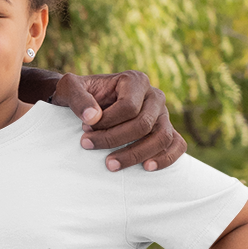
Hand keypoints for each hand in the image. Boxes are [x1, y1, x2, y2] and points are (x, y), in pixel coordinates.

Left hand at [53, 70, 186, 171]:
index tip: (85, 128)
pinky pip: (177, 145)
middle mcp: (154, 95)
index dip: (106, 122)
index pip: (129, 107)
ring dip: (136, 155)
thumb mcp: (70, 88)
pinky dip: (166, 158)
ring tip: (111, 165)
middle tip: (88, 146)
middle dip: (114, 139)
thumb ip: (78, 98)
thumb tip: (92, 117)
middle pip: (144, 124)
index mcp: (135, 80)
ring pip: (161, 137)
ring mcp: (163, 114)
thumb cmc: (80, 95)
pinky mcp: (166, 130)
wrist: (87, 103)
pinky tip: (146, 168)